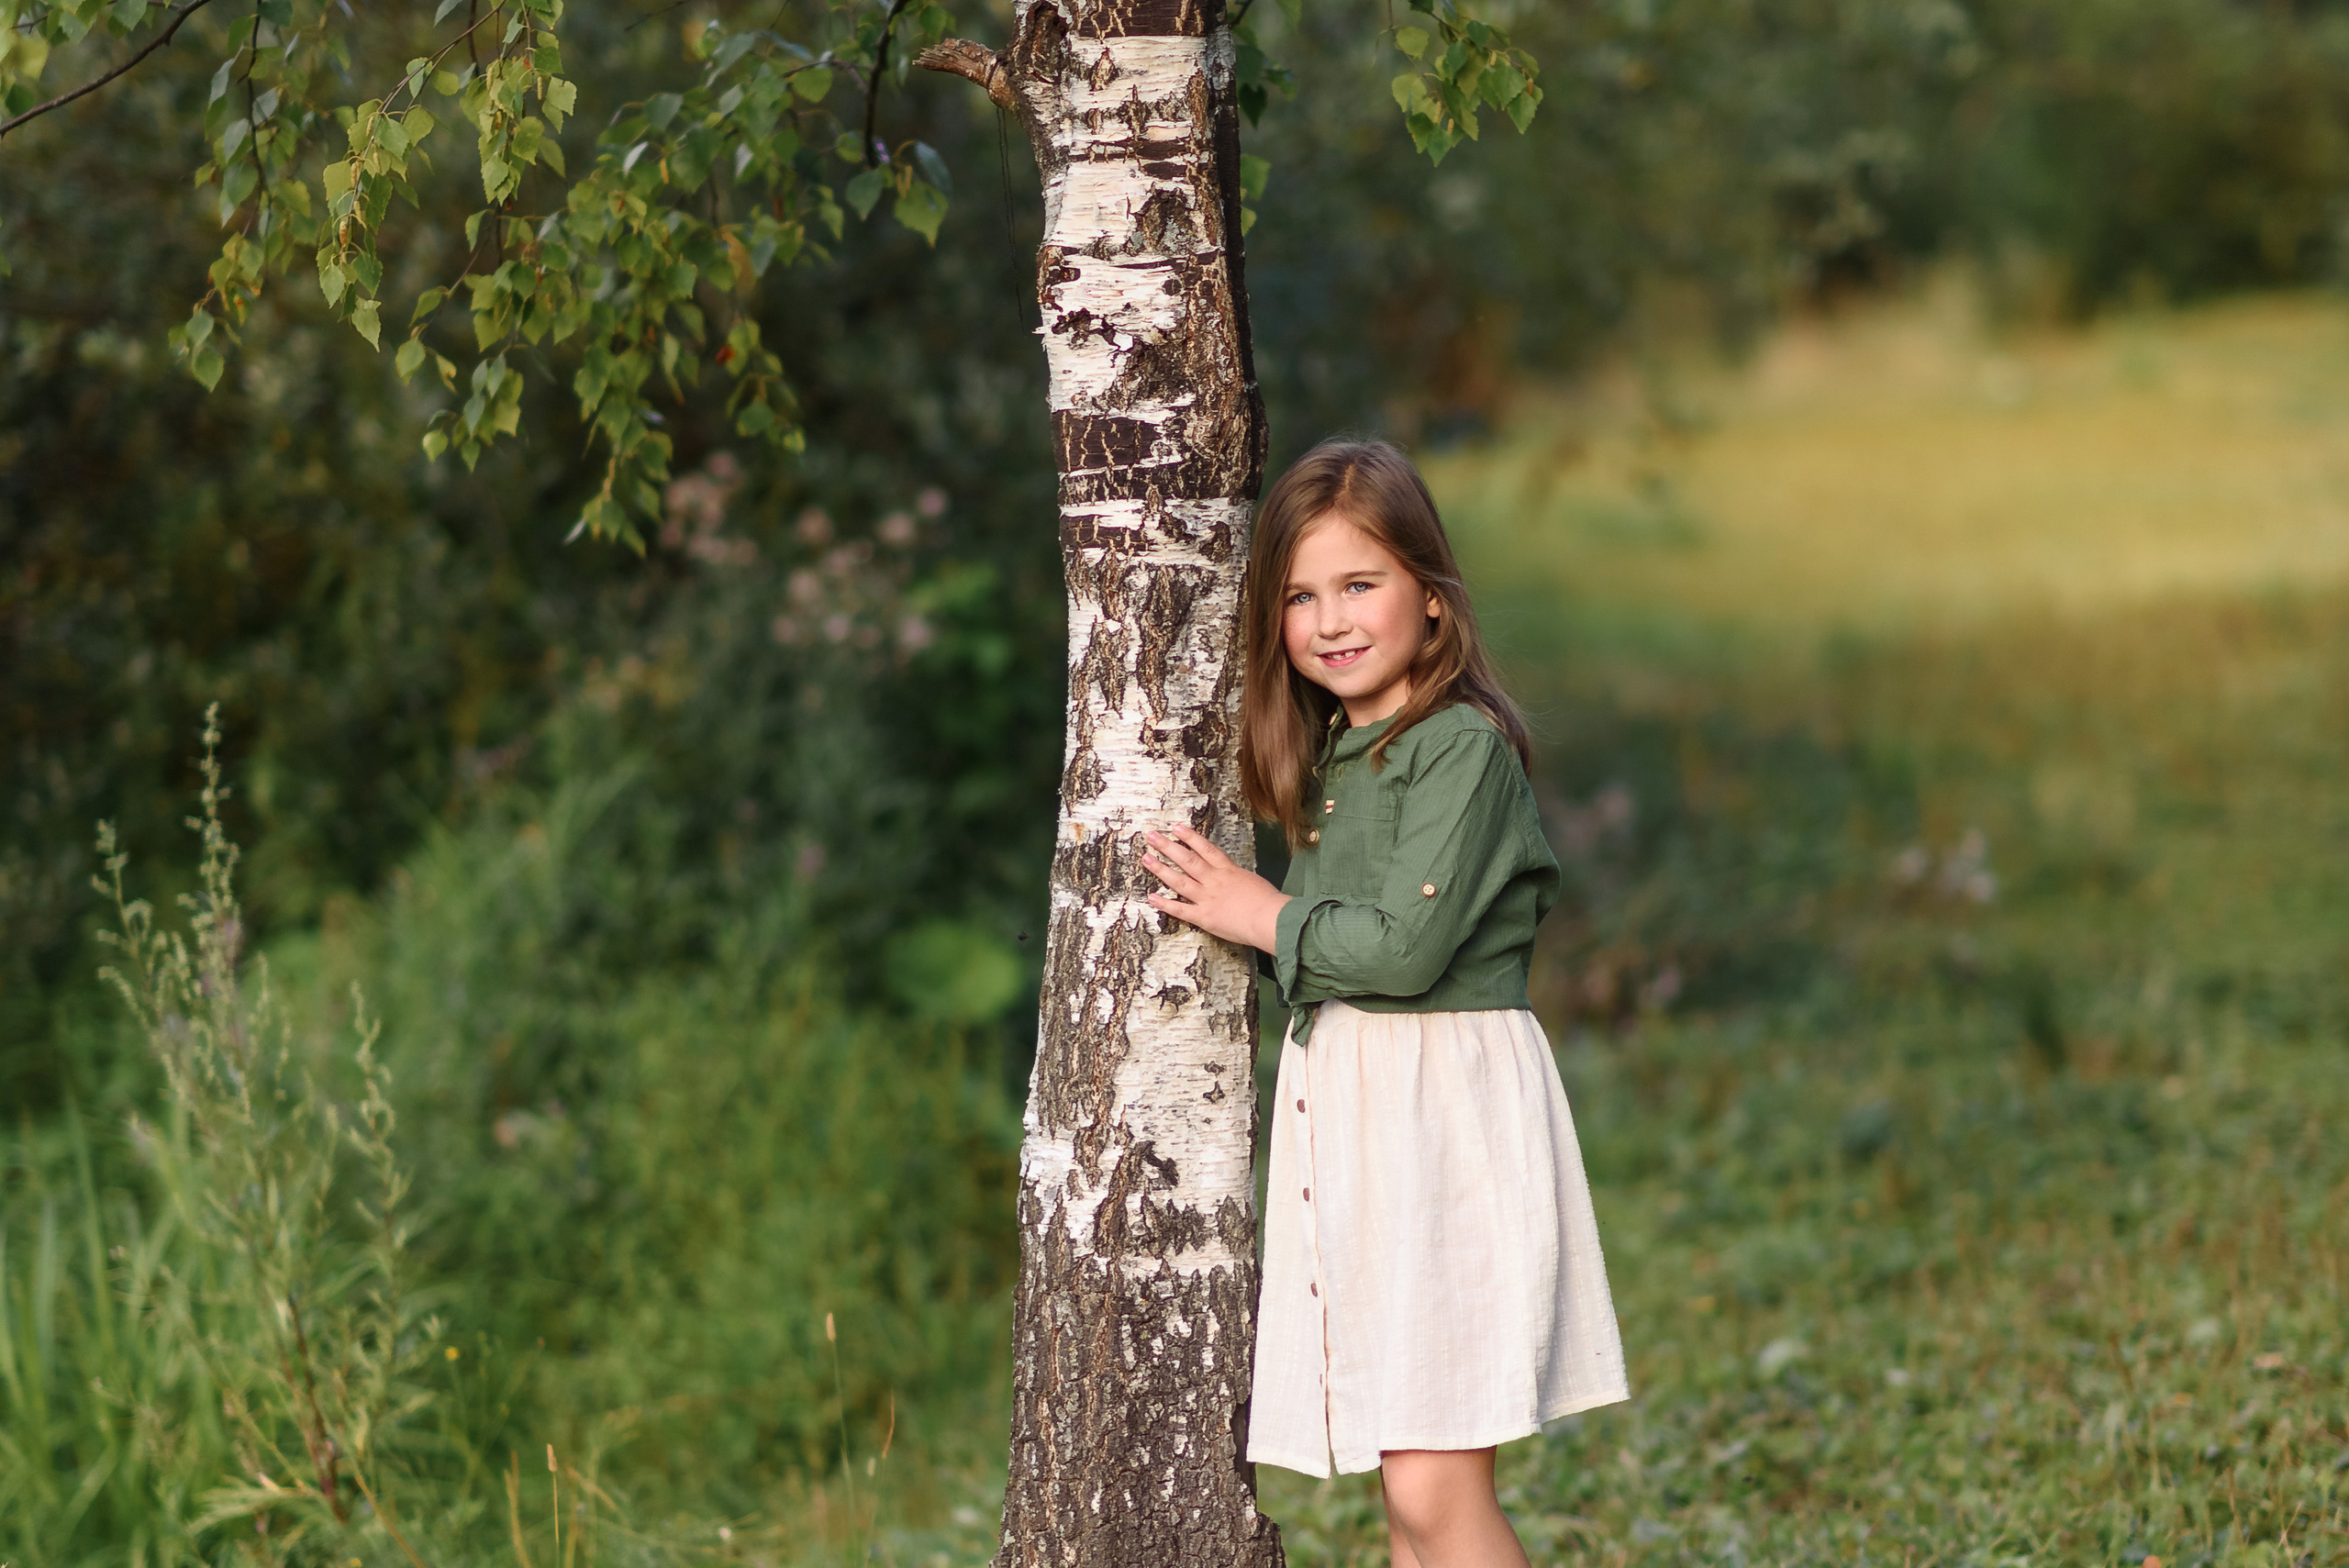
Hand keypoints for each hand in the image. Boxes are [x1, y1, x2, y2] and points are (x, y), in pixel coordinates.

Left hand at [1140, 825, 1290, 952]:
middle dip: (1167, 846)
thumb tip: (1234, 877)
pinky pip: (1180, 910)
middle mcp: (1214, 880)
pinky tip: (1152, 897)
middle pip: (1186, 859)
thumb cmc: (1269, 901)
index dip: (1189, 837)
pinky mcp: (1204, 917)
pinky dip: (1165, 904)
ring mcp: (1207, 898)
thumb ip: (1238, 878)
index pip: (1205, 849)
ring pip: (1179, 880)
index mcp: (1228, 870)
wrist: (1270, 918)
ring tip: (1146, 858)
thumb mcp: (1253, 881)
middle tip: (1151, 836)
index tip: (1176, 827)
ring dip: (1161, 869)